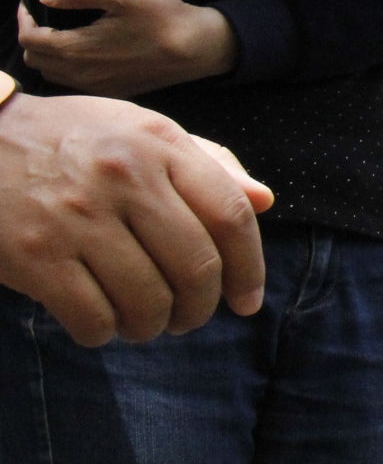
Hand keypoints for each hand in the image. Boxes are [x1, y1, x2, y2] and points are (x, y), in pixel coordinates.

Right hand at [0, 89, 271, 344]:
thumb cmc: (67, 139)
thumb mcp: (139, 130)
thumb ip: (206, 163)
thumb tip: (265, 200)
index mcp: (158, 143)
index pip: (231, 214)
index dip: (250, 267)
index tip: (248, 300)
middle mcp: (124, 177)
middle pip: (197, 267)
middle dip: (201, 308)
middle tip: (190, 319)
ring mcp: (77, 217)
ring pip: (149, 301)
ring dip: (154, 326)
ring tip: (146, 322)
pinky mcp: (34, 255)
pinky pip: (94, 317)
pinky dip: (104, 333)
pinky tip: (100, 323)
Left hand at [20, 0, 237, 95]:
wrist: (199, 48)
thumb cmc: (162, 16)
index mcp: (78, 49)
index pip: (29, 39)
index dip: (24, 20)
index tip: (30, 5)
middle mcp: (81, 74)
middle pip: (35, 60)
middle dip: (32, 37)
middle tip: (42, 17)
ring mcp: (97, 87)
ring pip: (52, 75)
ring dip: (47, 54)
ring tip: (58, 34)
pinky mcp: (112, 92)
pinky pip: (73, 83)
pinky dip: (65, 67)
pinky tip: (81, 51)